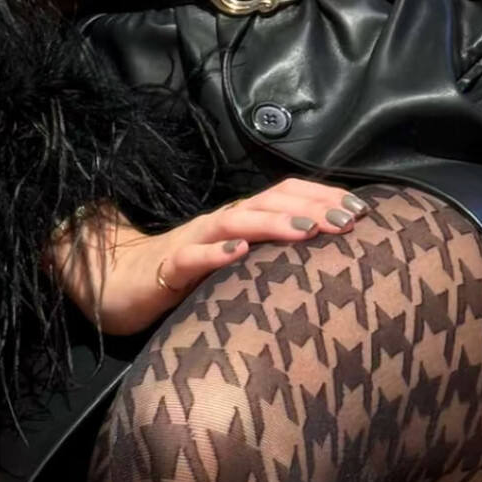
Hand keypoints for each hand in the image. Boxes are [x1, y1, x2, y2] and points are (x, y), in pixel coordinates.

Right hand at [46, 178, 369, 336]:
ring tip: (309, 232)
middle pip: (270, 202)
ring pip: (237, 222)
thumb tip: (325, 261)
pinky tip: (240, 255)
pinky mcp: (168, 269)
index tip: (362, 212)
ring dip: (275, 223)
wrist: (119, 285)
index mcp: (240, 221)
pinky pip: (192, 258)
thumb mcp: (235, 266)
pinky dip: (217, 254)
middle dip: (312, 207)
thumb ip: (269, 258)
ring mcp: (194, 242)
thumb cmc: (185, 279)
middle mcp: (221, 224)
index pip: (286, 196)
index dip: (323, 197)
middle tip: (350, 221)